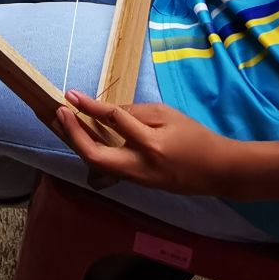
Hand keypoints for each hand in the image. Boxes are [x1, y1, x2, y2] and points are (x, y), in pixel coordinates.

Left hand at [55, 92, 236, 195]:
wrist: (217, 170)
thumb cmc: (195, 137)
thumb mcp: (167, 115)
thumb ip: (135, 112)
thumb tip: (107, 111)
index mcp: (151, 145)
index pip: (114, 120)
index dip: (90, 106)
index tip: (71, 95)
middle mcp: (140, 167)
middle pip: (94, 156)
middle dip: (73, 135)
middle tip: (61, 114)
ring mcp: (137, 180)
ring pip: (98, 165)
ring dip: (80, 144)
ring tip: (67, 124)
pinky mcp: (138, 184)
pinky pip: (109, 168)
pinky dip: (94, 152)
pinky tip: (86, 138)